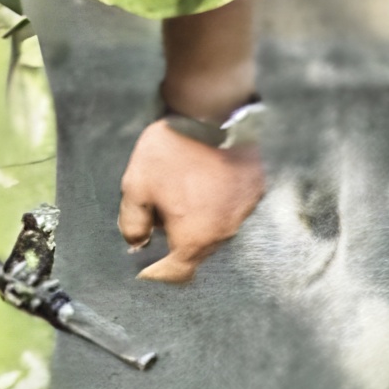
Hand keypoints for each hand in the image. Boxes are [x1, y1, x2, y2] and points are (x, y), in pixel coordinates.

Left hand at [117, 116, 265, 282]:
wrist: (213, 115)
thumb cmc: (172, 152)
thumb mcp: (137, 185)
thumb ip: (133, 221)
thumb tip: (136, 242)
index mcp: (195, 237)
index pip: (178, 273)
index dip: (158, 273)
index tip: (145, 268)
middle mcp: (224, 232)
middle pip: (196, 250)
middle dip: (175, 239)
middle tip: (157, 213)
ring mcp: (244, 213)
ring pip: (214, 230)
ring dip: (196, 220)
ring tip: (179, 190)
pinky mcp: (254, 192)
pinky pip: (230, 209)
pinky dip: (214, 203)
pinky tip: (200, 181)